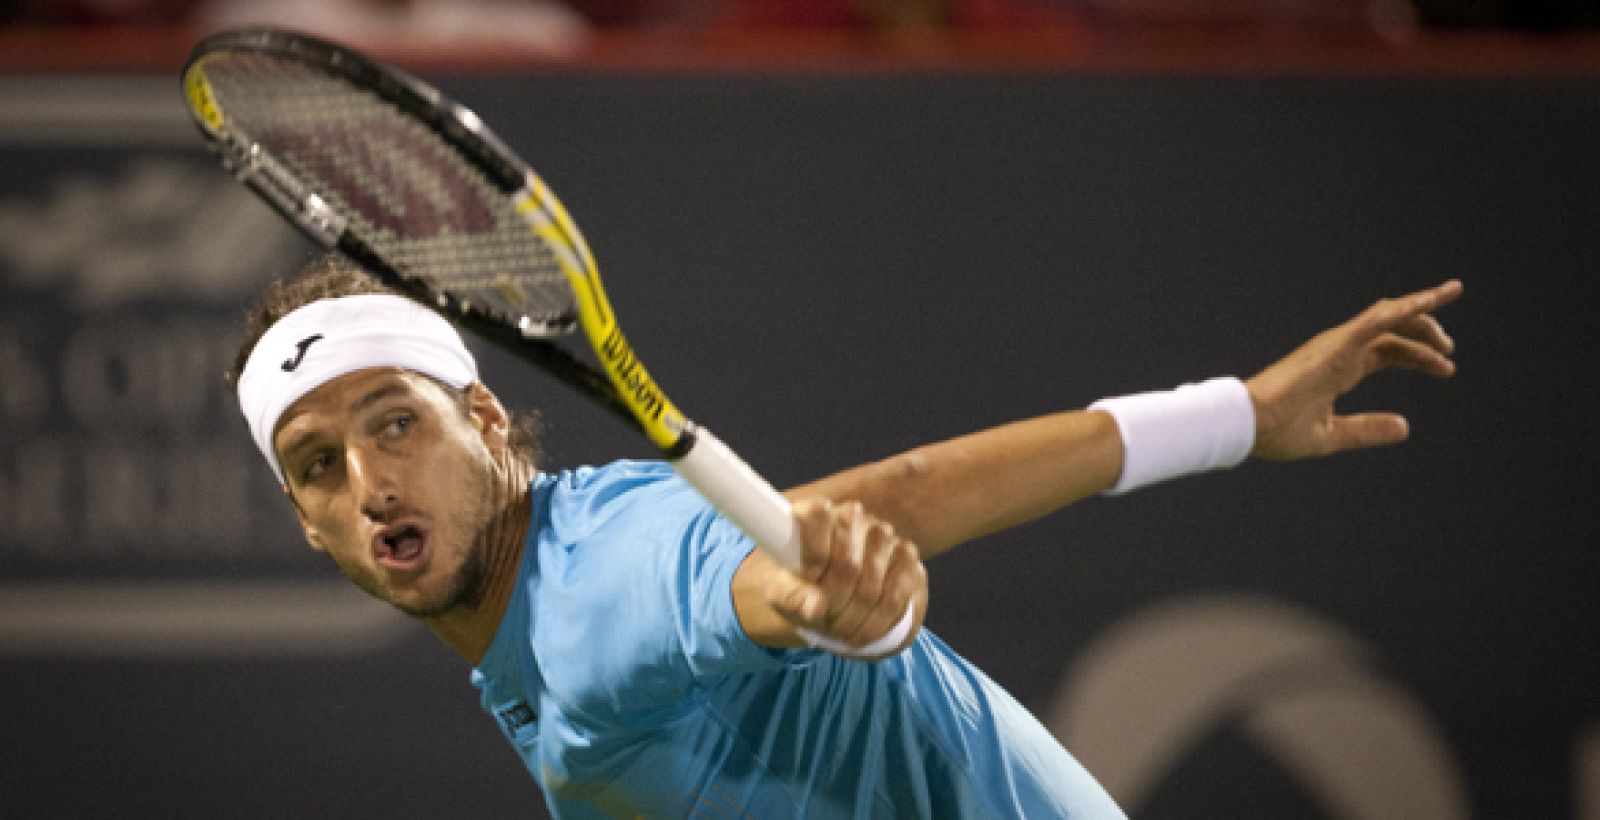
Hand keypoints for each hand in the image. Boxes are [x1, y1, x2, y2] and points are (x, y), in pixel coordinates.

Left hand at [765, 499, 927, 657]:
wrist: (824, 588)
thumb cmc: (796, 584)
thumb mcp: (780, 591)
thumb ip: (792, 596)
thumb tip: (816, 608)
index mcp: (813, 512)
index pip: (816, 519)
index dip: (812, 559)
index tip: (806, 586)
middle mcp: (852, 515)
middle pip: (846, 566)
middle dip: (833, 606)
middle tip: (822, 625)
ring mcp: (883, 534)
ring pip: (872, 588)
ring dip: (854, 620)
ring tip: (838, 631)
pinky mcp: (906, 556)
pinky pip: (896, 597)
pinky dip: (877, 623)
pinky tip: (861, 632)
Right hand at [1247, 280, 1461, 459]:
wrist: (1249, 425)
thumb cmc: (1277, 431)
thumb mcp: (1333, 435)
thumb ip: (1368, 429)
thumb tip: (1406, 427)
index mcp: (1340, 368)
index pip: (1388, 350)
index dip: (1419, 356)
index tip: (1446, 369)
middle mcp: (1341, 349)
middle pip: (1393, 327)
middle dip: (1426, 330)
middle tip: (1450, 348)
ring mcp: (1338, 344)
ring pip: (1389, 314)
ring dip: (1423, 310)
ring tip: (1450, 305)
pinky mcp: (1336, 345)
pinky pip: (1377, 319)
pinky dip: (1405, 307)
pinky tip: (1430, 300)